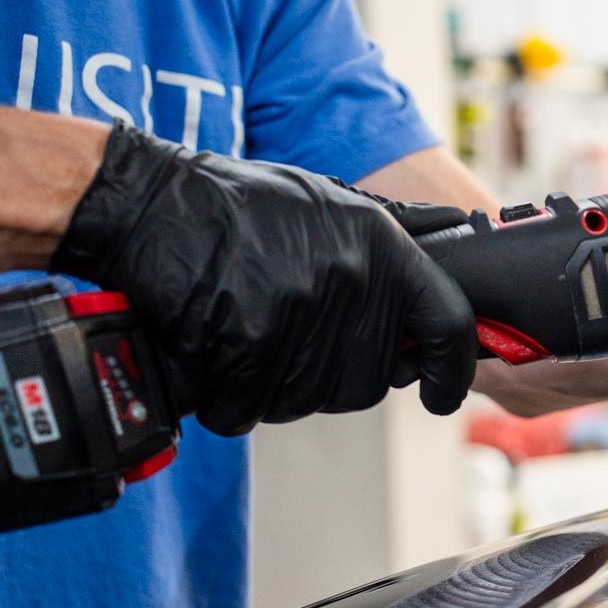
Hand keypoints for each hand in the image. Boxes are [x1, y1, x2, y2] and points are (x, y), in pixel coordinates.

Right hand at [49, 123, 476, 435]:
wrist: (150, 202)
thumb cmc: (241, 205)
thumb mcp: (331, 201)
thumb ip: (394, 238)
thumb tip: (456, 235)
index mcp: (380, 248)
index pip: (448, 325)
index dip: (451, 371)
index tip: (442, 394)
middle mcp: (351, 284)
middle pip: (371, 381)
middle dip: (337, 374)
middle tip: (295, 337)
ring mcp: (301, 317)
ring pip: (312, 400)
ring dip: (280, 386)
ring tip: (251, 334)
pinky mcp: (248, 347)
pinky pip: (251, 406)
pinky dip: (232, 398)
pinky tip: (217, 357)